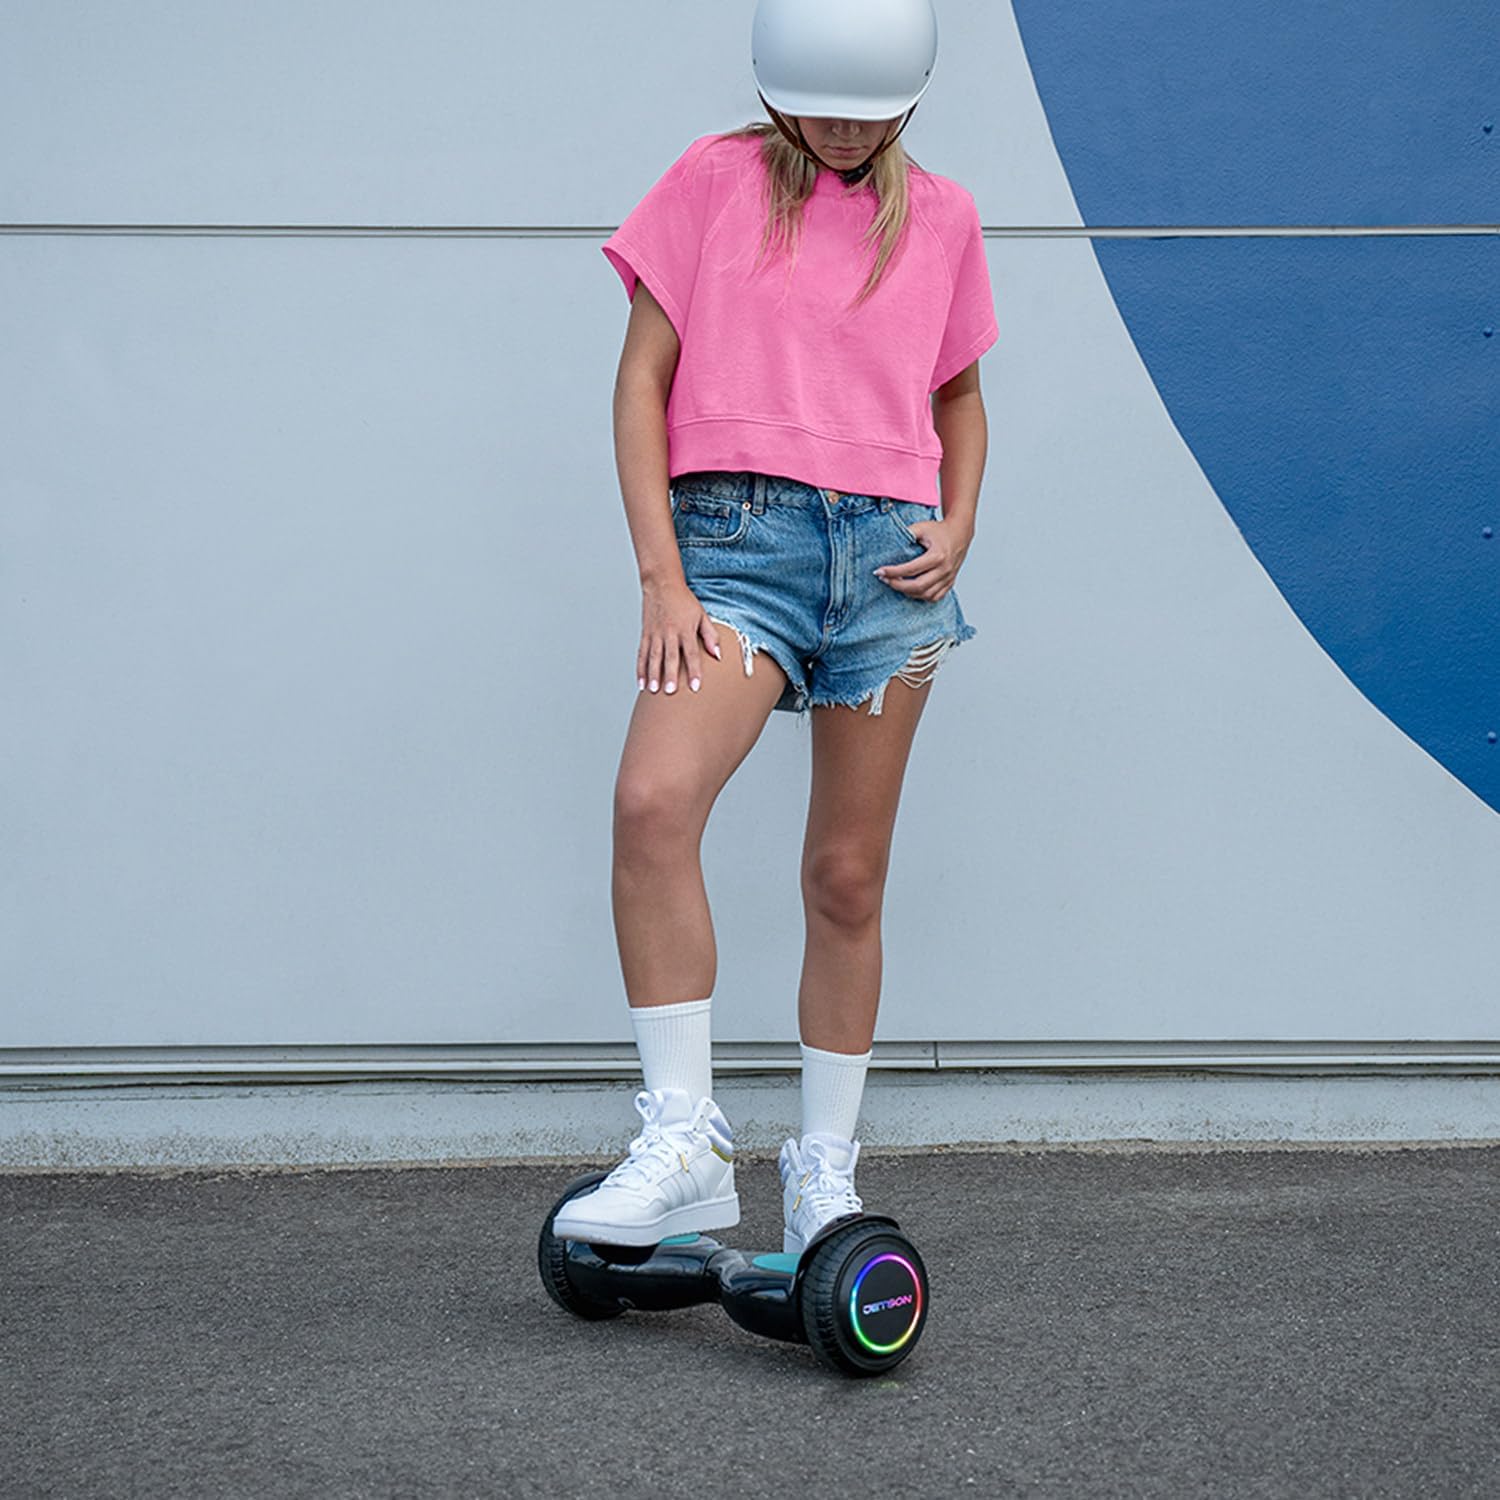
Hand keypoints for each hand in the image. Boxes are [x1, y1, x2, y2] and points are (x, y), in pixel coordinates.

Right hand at [638, 580, 721, 694]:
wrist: (662, 584)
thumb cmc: (684, 600)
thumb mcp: (702, 615)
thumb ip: (710, 636)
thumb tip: (718, 655)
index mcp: (685, 629)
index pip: (691, 653)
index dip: (694, 670)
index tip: (695, 686)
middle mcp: (670, 632)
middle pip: (670, 657)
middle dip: (670, 675)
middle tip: (670, 691)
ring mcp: (656, 634)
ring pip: (654, 657)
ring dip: (653, 674)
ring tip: (654, 690)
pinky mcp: (645, 634)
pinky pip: (642, 654)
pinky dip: (641, 669)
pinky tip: (641, 683)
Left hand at [874, 517, 972, 601]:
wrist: (960, 533)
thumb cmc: (940, 530)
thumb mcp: (921, 527)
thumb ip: (906, 533)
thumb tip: (888, 542)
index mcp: (937, 556)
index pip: (911, 569)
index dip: (893, 572)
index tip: (879, 571)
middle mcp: (944, 569)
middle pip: (918, 586)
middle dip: (897, 585)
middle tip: (884, 580)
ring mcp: (948, 578)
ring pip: (926, 594)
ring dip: (908, 592)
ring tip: (895, 583)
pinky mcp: (950, 583)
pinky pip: (935, 597)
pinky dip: (921, 596)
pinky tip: (910, 590)